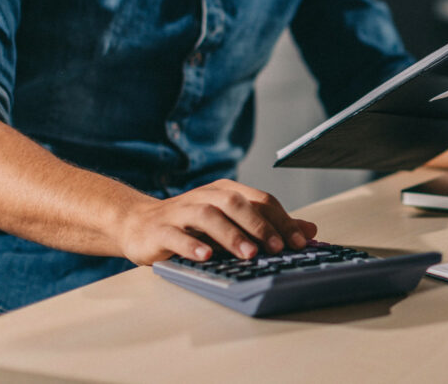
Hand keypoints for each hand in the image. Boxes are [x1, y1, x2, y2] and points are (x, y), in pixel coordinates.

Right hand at [116, 179, 317, 265]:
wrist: (138, 224)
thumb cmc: (192, 226)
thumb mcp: (231, 223)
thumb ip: (269, 226)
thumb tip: (309, 230)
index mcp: (226, 192)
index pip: (260, 200)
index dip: (282, 221)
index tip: (300, 242)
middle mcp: (205, 197)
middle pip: (237, 204)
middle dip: (260, 226)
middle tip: (278, 248)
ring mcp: (182, 211)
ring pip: (209, 217)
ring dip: (232, 235)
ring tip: (249, 254)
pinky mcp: (161, 230)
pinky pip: (178, 235)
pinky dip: (193, 245)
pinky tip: (207, 256)